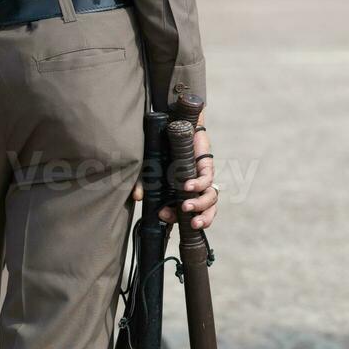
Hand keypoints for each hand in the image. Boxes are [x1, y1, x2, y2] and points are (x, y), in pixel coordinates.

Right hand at [132, 112, 217, 230]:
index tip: (163, 215)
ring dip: (200, 205)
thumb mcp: (150, 168)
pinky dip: (197, 185)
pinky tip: (186, 186)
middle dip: (202, 220)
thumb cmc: (162, 148)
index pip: (186, 213)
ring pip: (211, 198)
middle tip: (193, 224)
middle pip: (207, 211)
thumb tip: (137, 197)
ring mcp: (203, 177)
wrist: (174, 123)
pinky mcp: (206, 164)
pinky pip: (207, 179)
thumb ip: (143, 183)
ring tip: (186, 207)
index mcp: (184, 194)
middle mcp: (196, 188)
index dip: (177, 219)